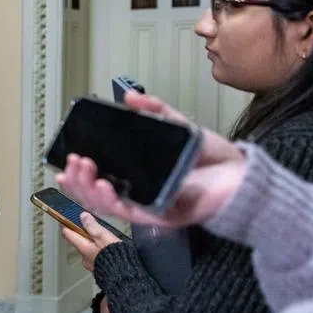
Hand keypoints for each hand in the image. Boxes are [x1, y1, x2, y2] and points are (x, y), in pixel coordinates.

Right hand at [56, 91, 246, 227]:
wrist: (245, 178)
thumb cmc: (216, 161)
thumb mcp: (180, 127)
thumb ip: (156, 111)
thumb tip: (131, 98)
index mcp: (141, 174)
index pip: (101, 176)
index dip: (79, 171)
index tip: (67, 158)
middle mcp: (141, 192)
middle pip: (96, 193)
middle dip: (78, 178)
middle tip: (74, 161)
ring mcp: (149, 204)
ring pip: (106, 205)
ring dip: (87, 189)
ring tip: (82, 170)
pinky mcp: (162, 214)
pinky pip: (129, 213)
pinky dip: (112, 201)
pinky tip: (104, 186)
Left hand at [61, 214, 123, 272]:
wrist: (125, 276)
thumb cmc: (115, 258)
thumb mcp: (103, 237)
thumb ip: (92, 226)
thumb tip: (83, 217)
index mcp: (83, 247)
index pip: (67, 233)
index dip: (66, 224)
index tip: (65, 218)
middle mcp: (84, 257)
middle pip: (79, 241)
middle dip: (83, 233)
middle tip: (90, 225)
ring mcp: (91, 264)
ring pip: (88, 249)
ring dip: (93, 243)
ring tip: (105, 237)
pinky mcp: (99, 269)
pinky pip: (96, 257)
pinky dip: (100, 251)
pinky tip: (109, 250)